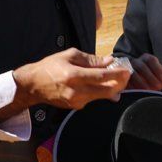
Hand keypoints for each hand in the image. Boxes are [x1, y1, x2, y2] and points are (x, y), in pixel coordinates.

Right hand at [10, 48, 129, 110]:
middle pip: (106, 91)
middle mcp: (76, 91)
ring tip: (116, 78)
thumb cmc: (51, 67)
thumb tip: (109, 61)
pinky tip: (103, 84)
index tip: (127, 70)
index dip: (117, 74)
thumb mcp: (70, 55)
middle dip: (120, 83)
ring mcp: (76, 101)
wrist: (33, 86)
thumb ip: (91, 59)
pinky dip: (101, 91)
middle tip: (126, 75)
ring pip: (102, 96)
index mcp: (74, 75)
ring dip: (112, 88)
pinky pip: (94, 99)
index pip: (102, 77)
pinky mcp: (76, 107)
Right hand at [127, 53, 161, 90]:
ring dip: (140, 82)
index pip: (151, 60)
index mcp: (146, 59)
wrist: (137, 90)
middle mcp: (135, 62)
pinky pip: (124, 80)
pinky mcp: (120, 79)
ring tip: (148, 90)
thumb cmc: (152, 82)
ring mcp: (126, 70)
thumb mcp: (160, 80)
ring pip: (132, 73)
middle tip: (158, 86)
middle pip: (141, 66)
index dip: (157, 68)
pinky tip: (136, 92)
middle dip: (150, 76)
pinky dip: (130, 86)